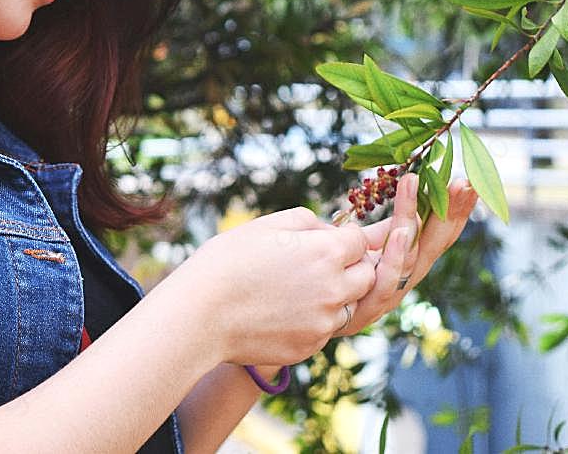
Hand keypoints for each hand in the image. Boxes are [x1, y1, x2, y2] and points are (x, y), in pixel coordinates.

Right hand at [177, 207, 376, 367]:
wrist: (200, 313)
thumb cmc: (227, 262)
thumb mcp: (266, 225)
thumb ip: (307, 221)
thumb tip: (330, 229)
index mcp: (326, 252)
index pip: (359, 240)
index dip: (345, 237)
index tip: (329, 238)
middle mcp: (334, 289)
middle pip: (367, 274)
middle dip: (351, 266)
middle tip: (321, 263)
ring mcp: (324, 322)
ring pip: (349, 305)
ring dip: (336, 294)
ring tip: (299, 287)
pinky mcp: (311, 346)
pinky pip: (326, 328)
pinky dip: (315, 318)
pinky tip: (284, 309)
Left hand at [339, 173, 478, 333]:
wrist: (288, 311)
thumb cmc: (323, 274)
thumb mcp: (356, 248)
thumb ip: (378, 232)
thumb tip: (400, 203)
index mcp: (401, 264)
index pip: (433, 234)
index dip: (452, 211)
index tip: (467, 182)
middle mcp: (399, 282)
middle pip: (432, 247)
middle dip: (450, 216)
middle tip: (463, 185)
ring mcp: (385, 299)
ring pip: (409, 261)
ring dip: (418, 226)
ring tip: (422, 197)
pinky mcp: (364, 312)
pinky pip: (384, 284)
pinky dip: (394, 258)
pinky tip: (398, 232)